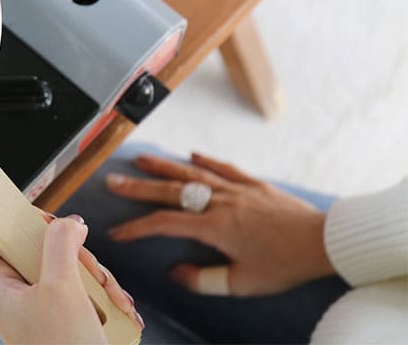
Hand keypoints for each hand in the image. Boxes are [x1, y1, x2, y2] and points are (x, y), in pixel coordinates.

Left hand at [0, 214, 142, 344]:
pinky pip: (79, 295)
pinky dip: (100, 298)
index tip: (46, 218)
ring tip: (112, 298)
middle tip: (91, 270)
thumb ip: (61, 243)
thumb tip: (68, 222)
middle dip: (76, 257)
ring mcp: (37, 311)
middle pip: (41, 252)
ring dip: (96, 280)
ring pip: (65, 272)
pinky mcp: (59, 322)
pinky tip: (118, 309)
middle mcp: (15, 298)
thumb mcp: (62, 286)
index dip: (17, 223)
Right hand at [107, 152, 334, 295]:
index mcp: (214, 227)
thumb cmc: (285, 265)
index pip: (164, 223)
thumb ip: (205, 279)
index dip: (136, 228)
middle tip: (111, 180)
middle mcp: (220, 202)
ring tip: (140, 158)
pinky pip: (225, 168)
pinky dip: (207, 160)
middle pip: (171, 190)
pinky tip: (193, 154)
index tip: (116, 233)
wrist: (325, 241)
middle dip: (138, 186)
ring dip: (164, 165)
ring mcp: (237, 189)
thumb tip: (176, 272)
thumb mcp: (243, 283)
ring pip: (193, 172)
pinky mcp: (255, 184)